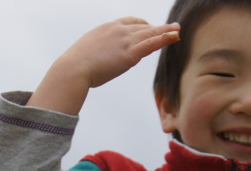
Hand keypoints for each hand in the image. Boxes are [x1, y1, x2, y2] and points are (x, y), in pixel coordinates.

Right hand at [29, 17, 179, 114]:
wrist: (73, 69)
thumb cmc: (75, 65)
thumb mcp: (87, 50)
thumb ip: (98, 50)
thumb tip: (96, 60)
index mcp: (108, 27)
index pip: (131, 21)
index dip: (142, 25)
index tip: (149, 28)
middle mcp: (119, 30)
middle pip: (143, 26)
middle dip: (158, 28)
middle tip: (171, 28)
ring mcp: (125, 40)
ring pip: (150, 33)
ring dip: (166, 31)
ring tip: (177, 30)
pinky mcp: (130, 54)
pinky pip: (152, 43)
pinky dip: (165, 38)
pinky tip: (174, 36)